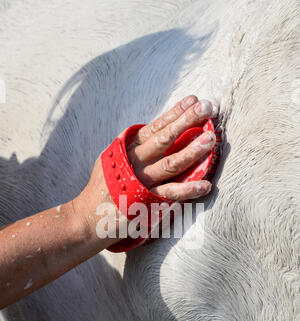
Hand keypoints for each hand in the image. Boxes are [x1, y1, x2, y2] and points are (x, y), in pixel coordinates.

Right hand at [75, 95, 215, 245]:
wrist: (87, 218)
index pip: (154, 127)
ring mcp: (140, 182)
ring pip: (170, 164)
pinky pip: (170, 194)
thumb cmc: (104, 187)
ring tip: (211, 140)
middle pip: (164, 139)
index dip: (174, 113)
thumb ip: (132, 146)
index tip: (193, 100)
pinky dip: (188, 189)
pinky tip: (206, 185)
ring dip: (191, 151)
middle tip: (207, 107)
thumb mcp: (112, 159)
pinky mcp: (144, 203)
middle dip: (186, 121)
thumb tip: (157, 130)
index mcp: (127, 149)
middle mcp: (134, 162)